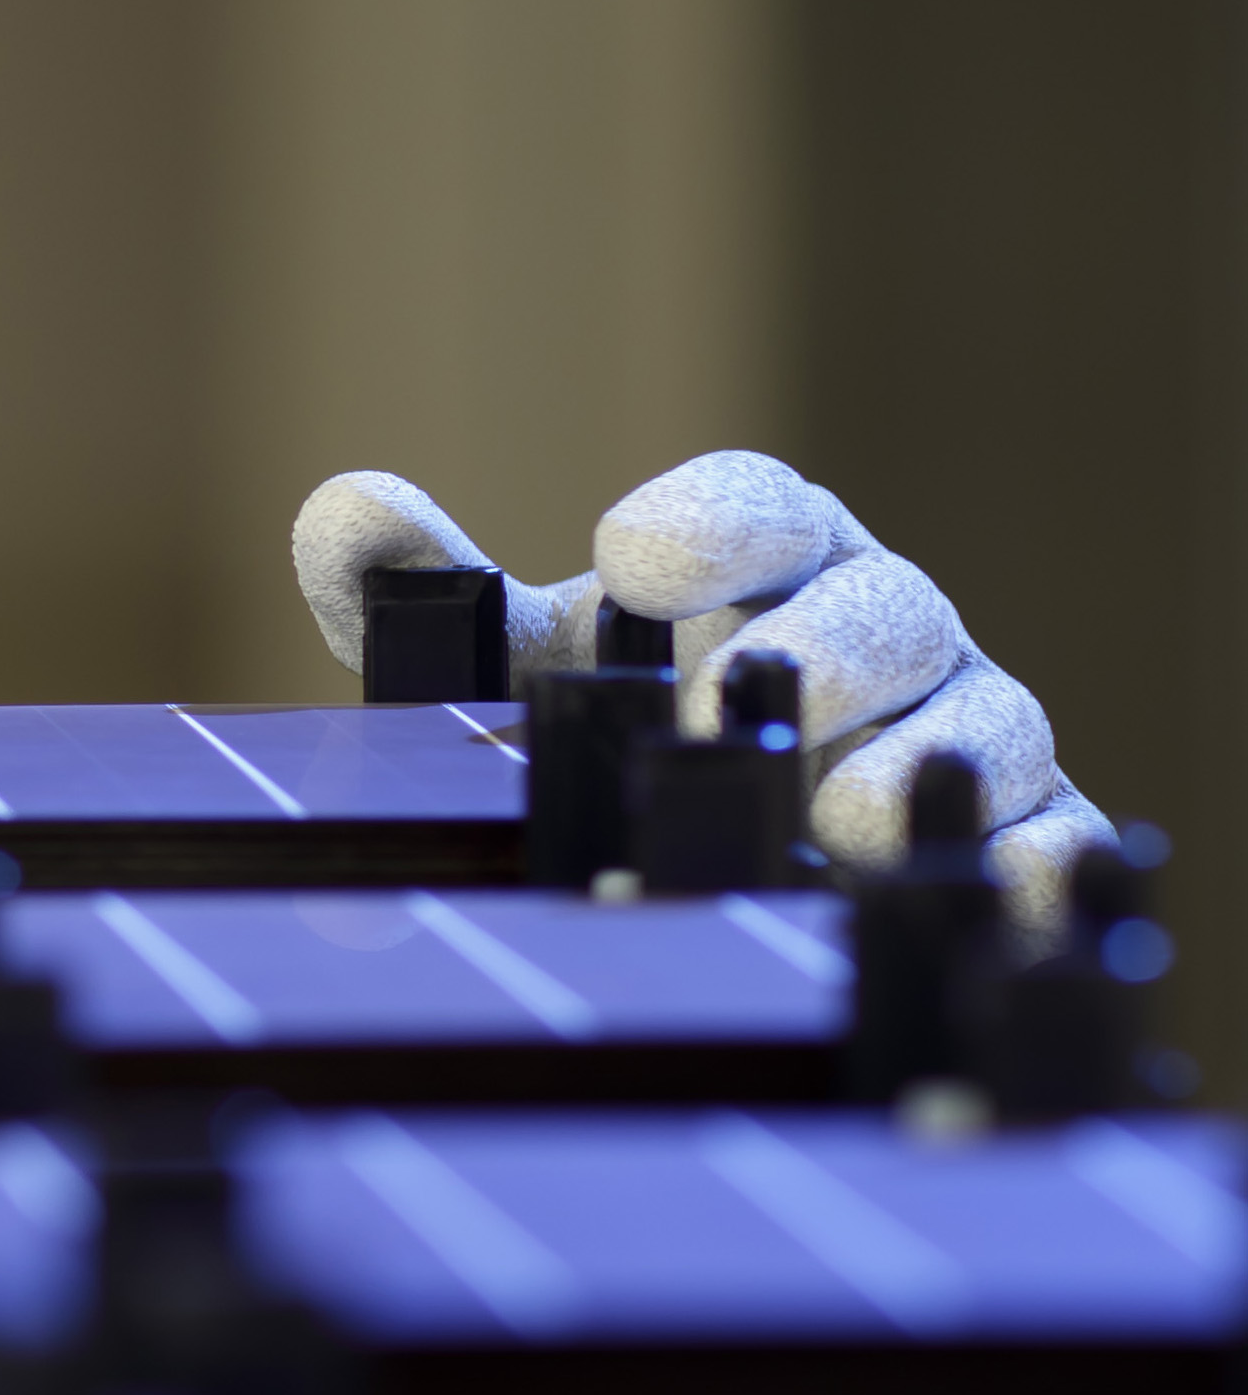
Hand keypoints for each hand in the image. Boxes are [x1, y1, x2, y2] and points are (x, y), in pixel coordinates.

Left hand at [293, 452, 1115, 924]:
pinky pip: (1056, 845)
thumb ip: (429, 604)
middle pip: (886, 606)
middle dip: (817, 647)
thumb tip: (338, 508)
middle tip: (727, 702)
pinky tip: (1017, 890)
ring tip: (832, 816)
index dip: (708, 521)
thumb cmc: (627, 733)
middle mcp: (885, 633)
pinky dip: (1044, 863)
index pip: (765, 504)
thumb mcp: (524, 676)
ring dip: (911, 765)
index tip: (624, 558)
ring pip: (983, 722)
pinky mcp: (1019, 847)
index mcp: (774, 563)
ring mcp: (965, 738)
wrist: (725, 873)